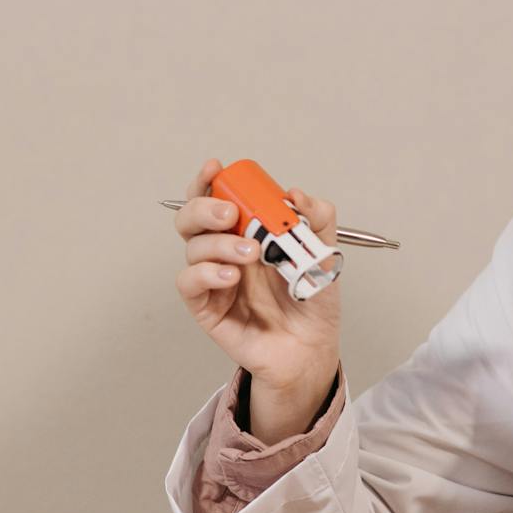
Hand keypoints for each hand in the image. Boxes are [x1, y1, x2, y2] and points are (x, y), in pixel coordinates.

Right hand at [173, 158, 342, 413]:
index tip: (216, 167)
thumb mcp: (324, 253)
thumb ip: (318, 218)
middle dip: (204, 208)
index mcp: (246, 232)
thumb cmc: (311, 300)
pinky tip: (230, 276)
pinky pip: (188, 282)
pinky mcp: (206, 307)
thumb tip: (295, 194)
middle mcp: (224, 251)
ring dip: (218, 244)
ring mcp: (213, 278)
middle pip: (191, 218)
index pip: (216, 198)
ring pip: (192, 247)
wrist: (312, 345)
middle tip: (231, 215)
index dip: (208, 180)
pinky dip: (205, 273)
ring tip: (251, 255)